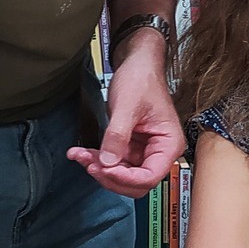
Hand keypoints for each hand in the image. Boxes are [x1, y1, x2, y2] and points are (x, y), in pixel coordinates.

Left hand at [68, 37, 185, 198]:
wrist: (137, 65)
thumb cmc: (141, 80)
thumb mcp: (127, 107)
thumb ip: (117, 136)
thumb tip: (108, 162)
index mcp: (168, 144)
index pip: (150, 176)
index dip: (126, 178)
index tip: (104, 169)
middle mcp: (159, 151)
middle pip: (136, 182)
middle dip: (110, 176)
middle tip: (89, 163)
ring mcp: (144, 151)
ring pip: (121, 175)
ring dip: (100, 169)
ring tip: (80, 155)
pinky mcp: (130, 147)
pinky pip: (113, 163)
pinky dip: (97, 160)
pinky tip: (81, 152)